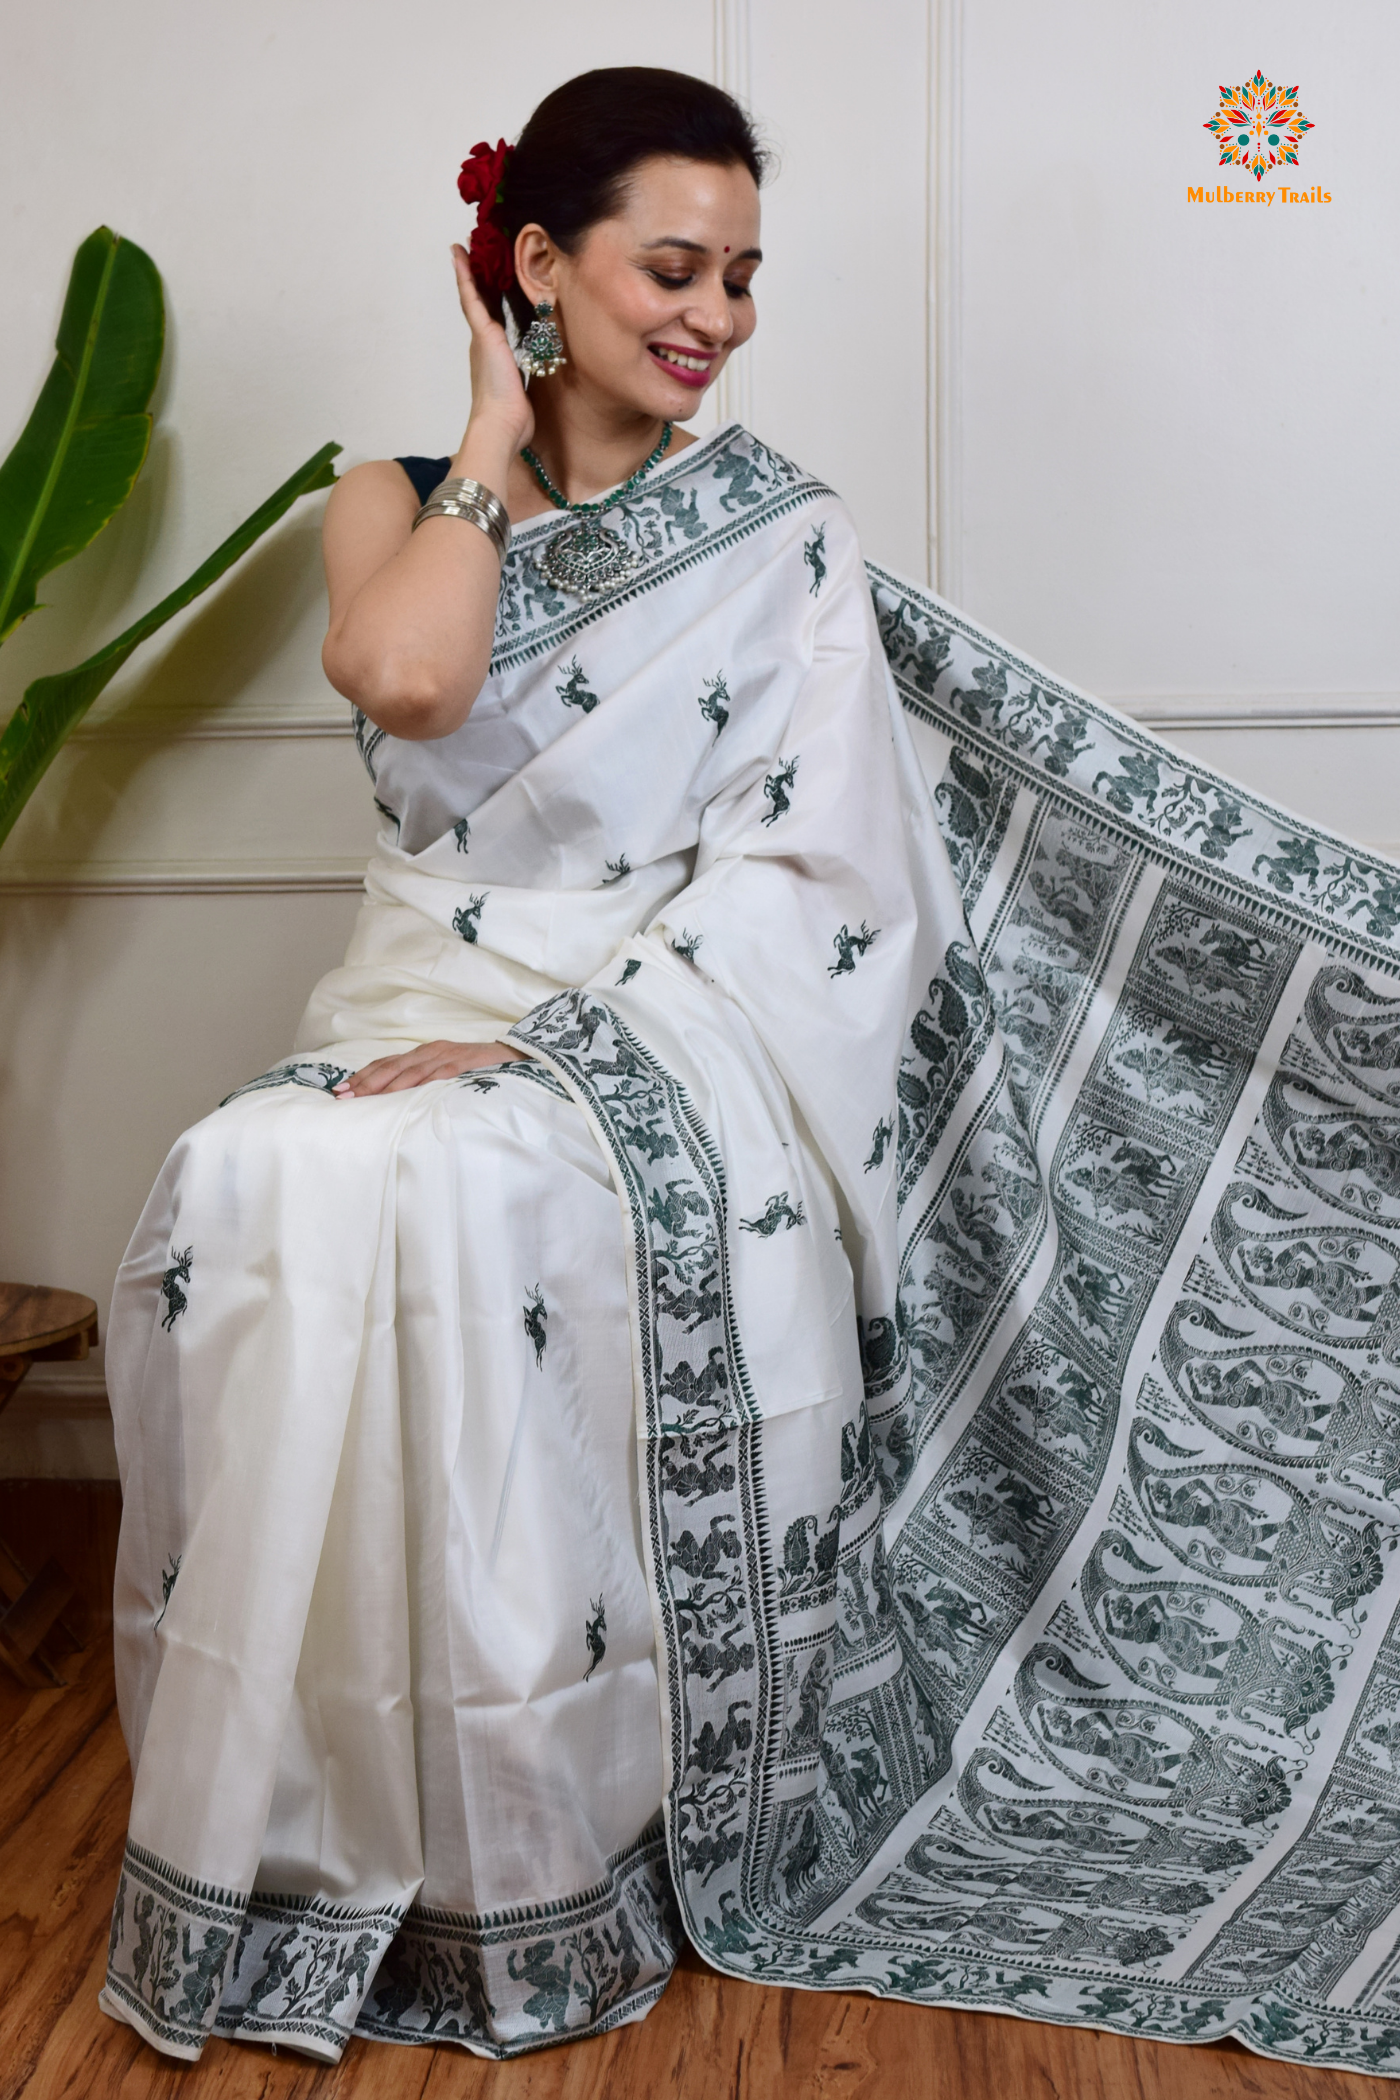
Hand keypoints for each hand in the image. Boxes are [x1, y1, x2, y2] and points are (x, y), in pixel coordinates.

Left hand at [333, 1041, 527, 1095]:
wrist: (518, 1054)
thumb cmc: (481, 1068)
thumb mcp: (448, 1072)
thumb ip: (426, 1080)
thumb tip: (398, 1100)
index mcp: (425, 1053)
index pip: (386, 1063)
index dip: (362, 1076)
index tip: (340, 1091)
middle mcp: (431, 1051)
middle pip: (391, 1066)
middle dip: (365, 1082)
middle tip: (342, 1097)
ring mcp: (447, 1055)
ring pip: (409, 1071)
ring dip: (384, 1085)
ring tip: (364, 1097)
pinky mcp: (464, 1063)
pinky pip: (437, 1074)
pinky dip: (419, 1083)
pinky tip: (403, 1094)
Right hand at [451, 245, 533, 455]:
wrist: (499, 427)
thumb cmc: (511, 420)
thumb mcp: (524, 393)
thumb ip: (527, 380)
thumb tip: (536, 383)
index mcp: (493, 356)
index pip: (492, 321)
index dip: (488, 300)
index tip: (485, 280)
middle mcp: (483, 344)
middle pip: (479, 303)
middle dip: (476, 279)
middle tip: (469, 252)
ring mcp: (481, 338)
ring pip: (474, 296)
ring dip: (468, 271)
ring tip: (462, 247)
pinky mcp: (483, 334)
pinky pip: (472, 298)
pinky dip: (465, 276)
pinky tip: (460, 255)